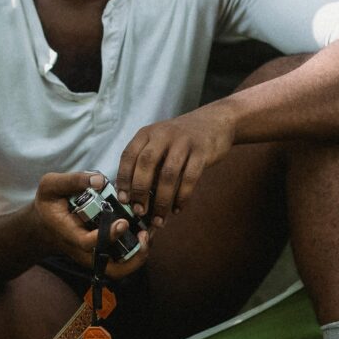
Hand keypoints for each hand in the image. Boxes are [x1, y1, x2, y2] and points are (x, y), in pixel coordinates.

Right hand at [33, 171, 149, 277]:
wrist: (45, 224)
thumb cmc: (50, 203)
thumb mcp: (51, 185)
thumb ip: (73, 181)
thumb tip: (100, 180)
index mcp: (69, 234)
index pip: (88, 244)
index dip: (107, 236)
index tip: (122, 223)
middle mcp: (84, 251)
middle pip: (111, 267)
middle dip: (133, 255)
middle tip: (146, 233)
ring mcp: (95, 255)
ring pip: (121, 268)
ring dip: (139, 254)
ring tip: (149, 231)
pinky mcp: (103, 253)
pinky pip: (123, 259)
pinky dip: (137, 248)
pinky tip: (145, 229)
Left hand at [116, 104, 234, 220]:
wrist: (215, 121)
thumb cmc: (182, 139)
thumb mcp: (160, 142)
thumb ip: (147, 162)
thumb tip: (132, 195)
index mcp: (147, 133)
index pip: (129, 155)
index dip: (124, 179)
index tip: (123, 200)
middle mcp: (163, 135)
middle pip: (146, 164)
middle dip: (140, 190)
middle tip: (140, 211)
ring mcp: (184, 142)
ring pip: (168, 174)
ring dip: (162, 200)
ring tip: (159, 217)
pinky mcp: (202, 151)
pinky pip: (190, 177)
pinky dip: (182, 196)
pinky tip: (178, 209)